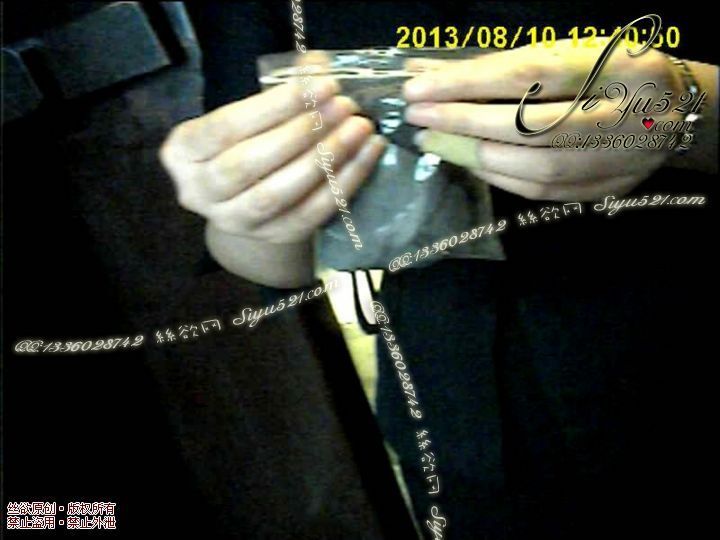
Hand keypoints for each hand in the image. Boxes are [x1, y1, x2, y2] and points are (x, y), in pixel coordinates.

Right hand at [159, 78, 384, 243]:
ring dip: (326, 157)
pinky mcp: (273, 237)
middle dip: (302, 132)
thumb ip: (279, 90)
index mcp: (183, 151)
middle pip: (249, 163)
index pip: (227, 127)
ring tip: (361, 128)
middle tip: (344, 105)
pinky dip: (345, 182)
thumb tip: (318, 65)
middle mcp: (199, 192)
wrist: (246, 197)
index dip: (276, 105)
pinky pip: (312, 213)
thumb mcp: (249, 114)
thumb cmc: (245, 142)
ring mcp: (235, 221)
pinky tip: (369, 153)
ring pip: (279, 193)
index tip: (321, 83)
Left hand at [403, 40, 685, 200]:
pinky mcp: (608, 189)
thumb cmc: (612, 71)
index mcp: (615, 66)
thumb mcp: (568, 51)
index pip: (528, 74)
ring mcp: (619, 159)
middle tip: (418, 120)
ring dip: (475, 156)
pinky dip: (499, 177)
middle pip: (528, 127)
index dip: (467, 84)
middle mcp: (621, 115)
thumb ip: (503, 64)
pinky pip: (543, 191)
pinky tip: (471, 162)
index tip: (418, 89)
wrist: (676, 110)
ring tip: (436, 141)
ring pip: (534, 168)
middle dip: (463, 124)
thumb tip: (428, 71)